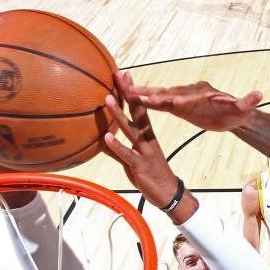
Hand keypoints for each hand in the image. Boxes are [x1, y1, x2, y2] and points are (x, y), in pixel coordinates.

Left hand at [100, 84, 181, 208]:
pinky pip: (127, 154)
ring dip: (118, 114)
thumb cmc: (150, 175)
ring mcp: (145, 151)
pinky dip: (117, 146)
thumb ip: (117, 149)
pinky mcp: (140, 165)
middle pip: (137, 112)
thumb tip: (101, 141)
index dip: (131, 92)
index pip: (139, 109)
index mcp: (147, 135)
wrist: (168, 194)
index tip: (124, 75)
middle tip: (119, 75)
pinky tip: (107, 137)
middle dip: (128, 93)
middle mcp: (147, 139)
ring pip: (131, 130)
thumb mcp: (131, 160)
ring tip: (107, 99)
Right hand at [117, 71, 262, 132]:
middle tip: (139, 94)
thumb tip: (259, 94)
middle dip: (157, 94)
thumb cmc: (239, 110)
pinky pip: (159, 102)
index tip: (175, 103)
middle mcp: (191, 92)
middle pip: (172, 93)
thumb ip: (249, 101)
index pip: (193, 97)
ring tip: (125, 91)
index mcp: (205, 94)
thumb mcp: (245, 108)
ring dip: (145, 95)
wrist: (233, 113)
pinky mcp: (177, 105)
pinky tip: (130, 99)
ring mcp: (182, 97)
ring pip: (161, 95)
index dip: (184, 101)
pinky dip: (145, 100)